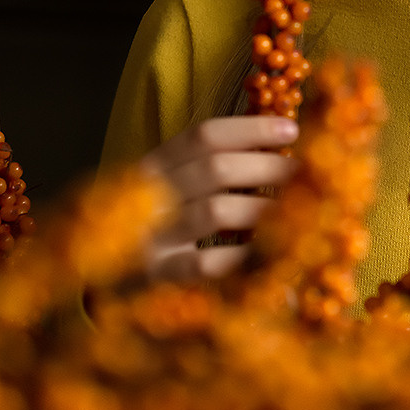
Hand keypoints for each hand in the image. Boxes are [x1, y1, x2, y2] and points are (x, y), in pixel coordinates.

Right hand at [140, 115, 299, 281]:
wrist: (104, 280)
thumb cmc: (156, 224)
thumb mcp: (174, 187)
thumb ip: (213, 167)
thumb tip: (281, 148)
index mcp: (156, 165)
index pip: (205, 134)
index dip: (252, 129)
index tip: (292, 131)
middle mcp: (149, 195)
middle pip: (216, 168)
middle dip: (267, 168)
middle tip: (305, 175)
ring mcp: (150, 237)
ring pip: (215, 211)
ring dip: (263, 209)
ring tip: (294, 214)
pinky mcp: (156, 277)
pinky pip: (205, 263)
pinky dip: (240, 255)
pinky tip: (267, 253)